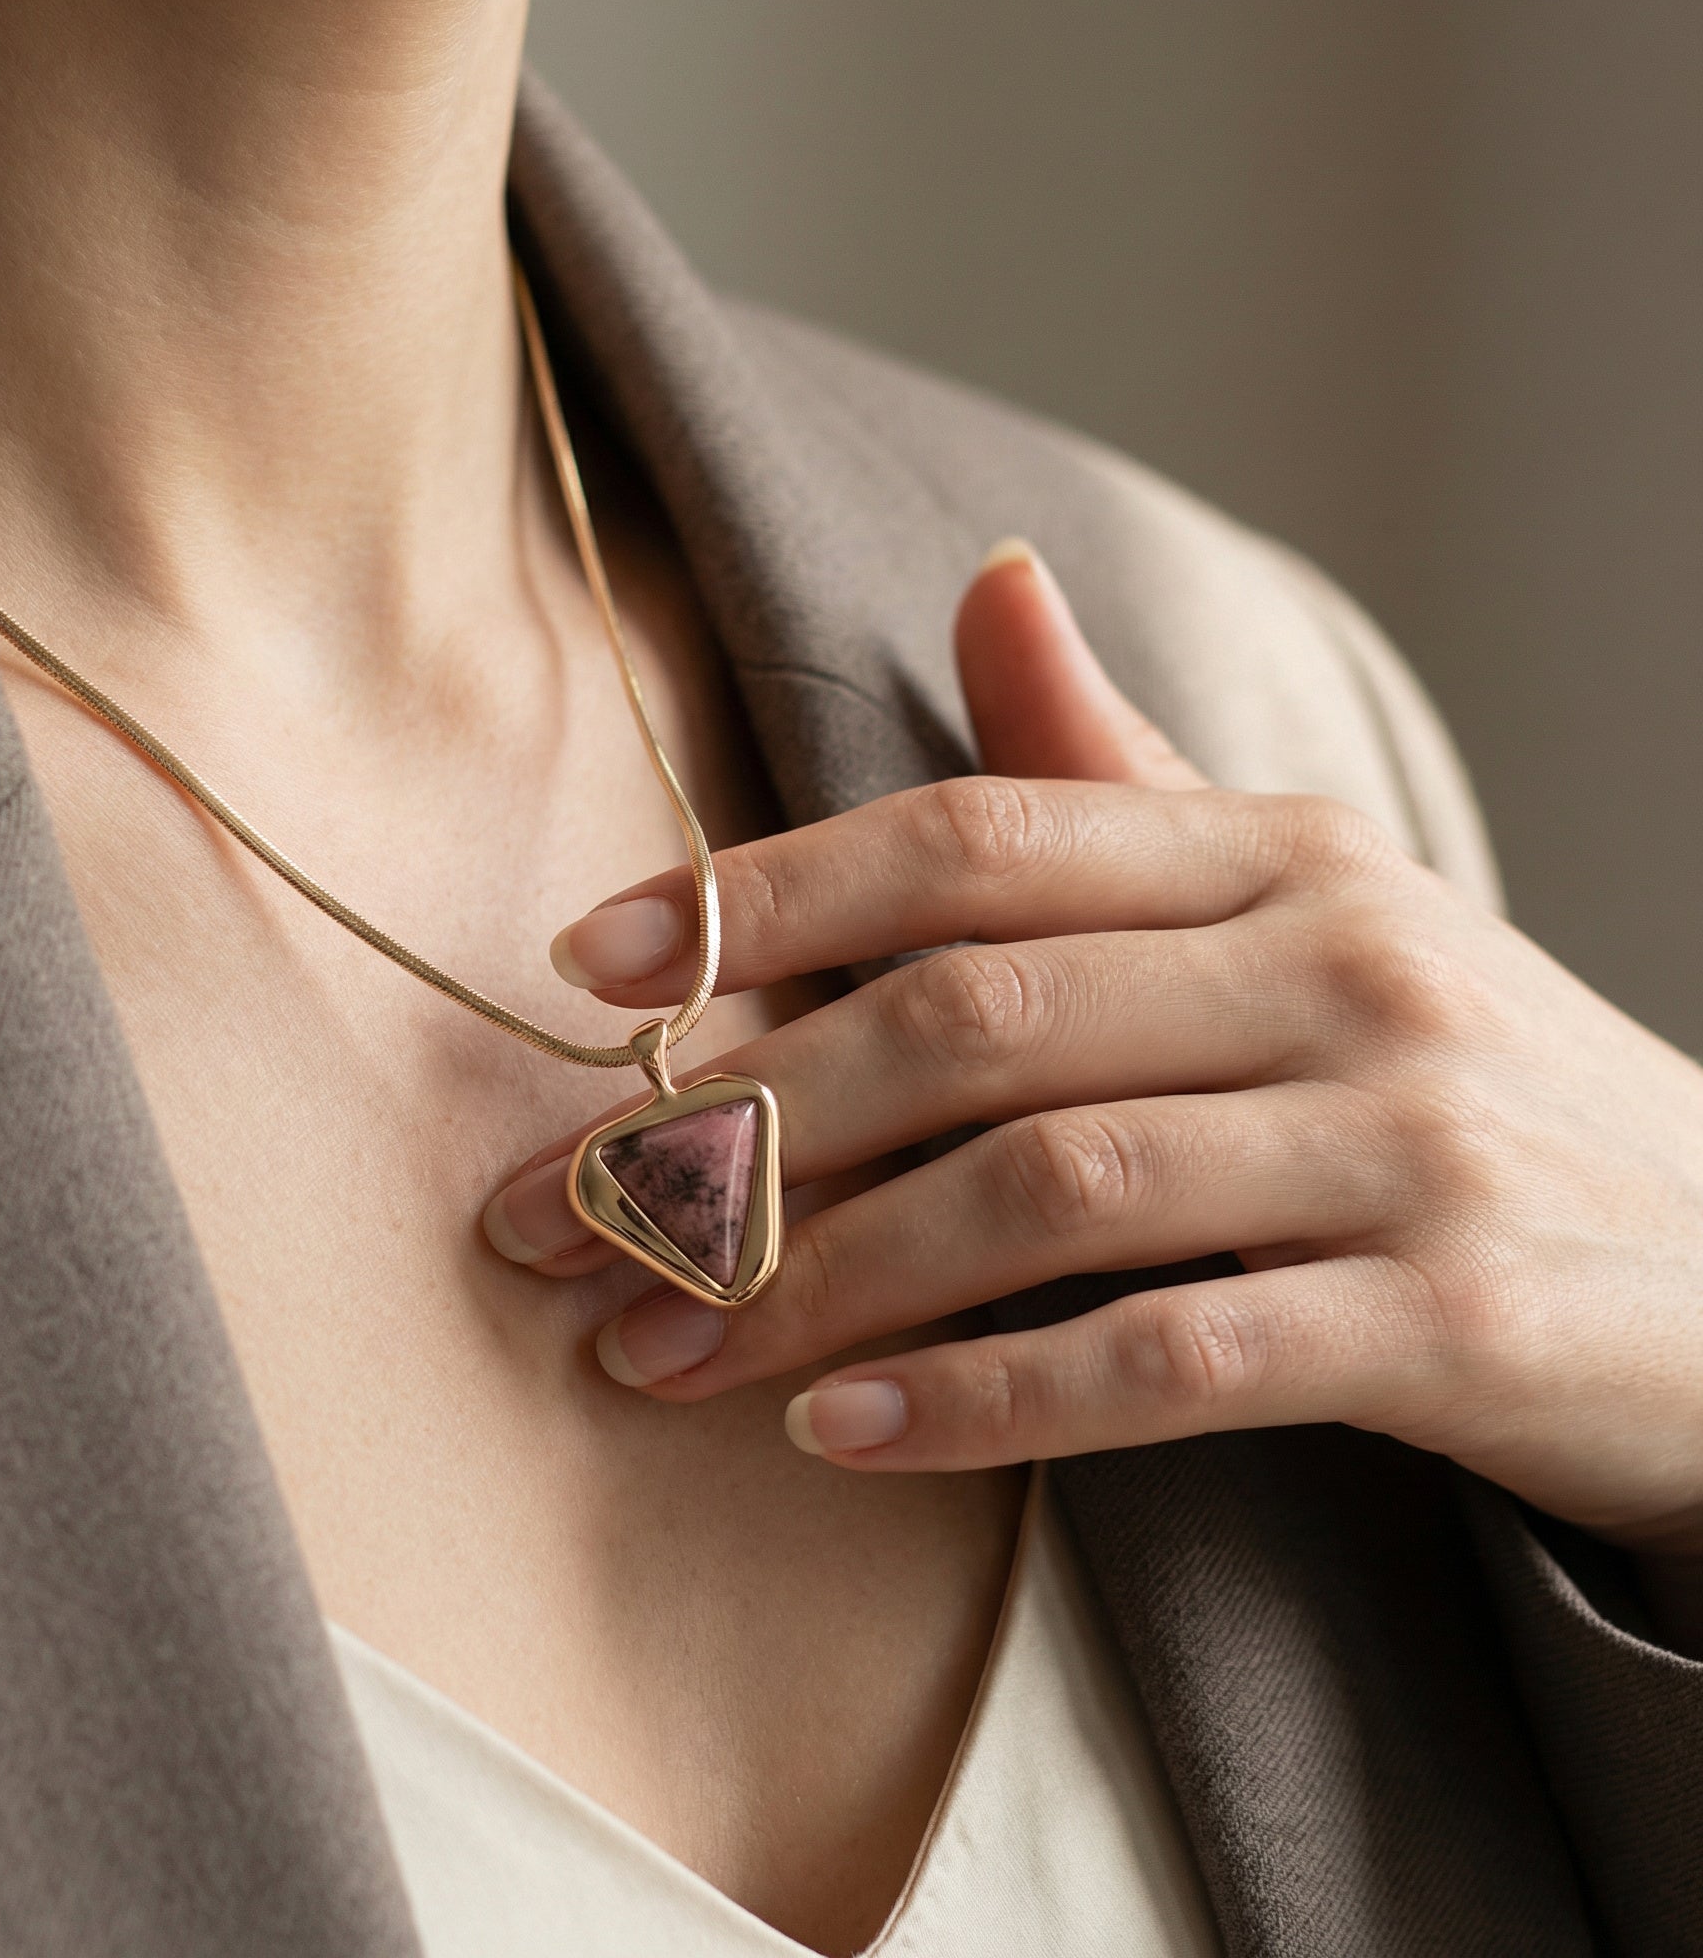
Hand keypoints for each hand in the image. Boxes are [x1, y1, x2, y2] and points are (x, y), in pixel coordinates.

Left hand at [483, 543, 1702, 1635]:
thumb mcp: (1308, 900)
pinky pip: (1177, 1358)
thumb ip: (1124, 772)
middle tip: (554, 1222)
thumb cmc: (1455, 1084)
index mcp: (1271, 852)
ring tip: (655, 1357)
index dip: (762, 896)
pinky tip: (845, 1433)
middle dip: (731, 1129)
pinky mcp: (1458, 1320)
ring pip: (1046, 1190)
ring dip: (816, 1284)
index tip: (587, 970)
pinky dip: (991, 1399)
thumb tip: (984, 579)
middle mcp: (1338, 962)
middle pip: (969, 1019)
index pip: (972, 842)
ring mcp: (1406, 1137)